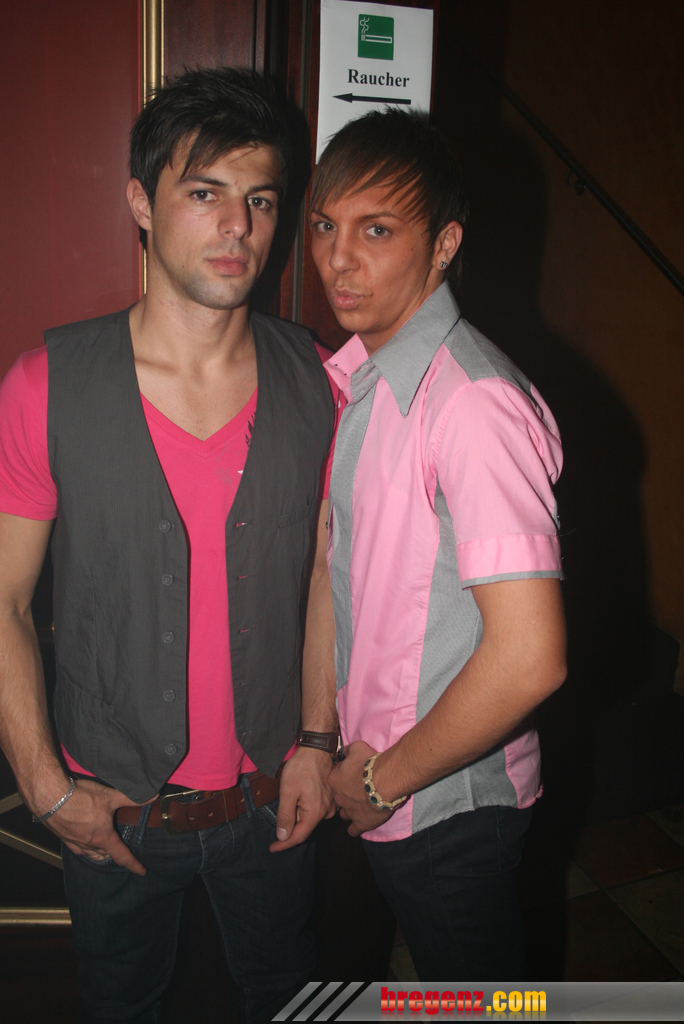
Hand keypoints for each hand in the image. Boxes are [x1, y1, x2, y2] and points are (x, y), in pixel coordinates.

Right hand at [40, 778, 154, 874]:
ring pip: (89, 853)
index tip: (141, 871)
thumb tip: (152, 796)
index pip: (122, 855)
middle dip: (113, 855)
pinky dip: (83, 848)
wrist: (51, 798)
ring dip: (98, 854)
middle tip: (120, 854)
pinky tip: (82, 842)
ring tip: (103, 852)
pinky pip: (76, 848)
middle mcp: (88, 844)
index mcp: (103, 837)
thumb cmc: (81, 798)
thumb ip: (131, 799)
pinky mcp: (62, 836)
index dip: (133, 864)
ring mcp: (74, 841)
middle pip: (104, 854)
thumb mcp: (110, 796)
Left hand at [269, 746, 335, 851]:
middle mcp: (327, 812)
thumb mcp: (288, 792)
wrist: (317, 749)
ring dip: (298, 815)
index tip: (272, 848)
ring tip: (292, 798)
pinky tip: (300, 796)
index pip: (299, 836)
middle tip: (279, 817)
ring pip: (310, 818)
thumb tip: (283, 837)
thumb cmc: (301, 768)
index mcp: (316, 813)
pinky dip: (306, 808)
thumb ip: (286, 816)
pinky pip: (317, 810)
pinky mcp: (332, 798)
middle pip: (305, 827)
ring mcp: (332, 805)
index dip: (284, 844)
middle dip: (291, 826)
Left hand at [327, 741, 395, 836]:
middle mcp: (338, 797)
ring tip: (361, 806)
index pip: (335, 779)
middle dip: (347, 795)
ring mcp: (349, 812)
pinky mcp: (360, 823)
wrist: (384, 780)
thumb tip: (345, 752)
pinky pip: (353, 830)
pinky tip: (360, 824)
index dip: (344, 777)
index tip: (353, 776)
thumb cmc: (369, 763)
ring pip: (344, 814)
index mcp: (334, 780)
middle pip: (339, 797)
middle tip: (359, 790)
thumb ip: (348, 750)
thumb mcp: (357, 748)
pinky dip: (356, 828)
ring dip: (351, 810)